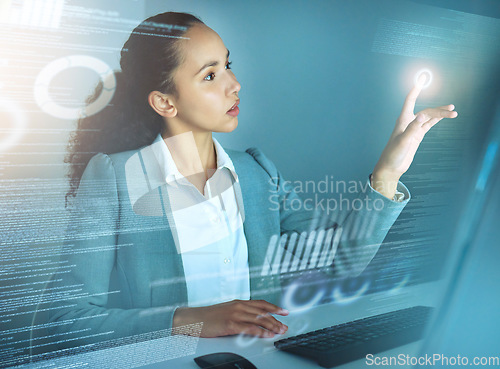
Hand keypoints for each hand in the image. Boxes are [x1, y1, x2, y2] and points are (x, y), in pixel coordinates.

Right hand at [172, 299, 288, 337]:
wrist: (193, 318)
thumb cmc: (208, 317)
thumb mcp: (226, 311)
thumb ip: (239, 313)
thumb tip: (250, 319)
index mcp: (238, 302)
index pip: (261, 303)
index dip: (274, 307)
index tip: (284, 311)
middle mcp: (239, 306)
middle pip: (263, 312)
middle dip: (276, 319)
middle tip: (284, 326)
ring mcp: (235, 314)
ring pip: (259, 320)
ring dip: (272, 326)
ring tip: (280, 331)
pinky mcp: (231, 324)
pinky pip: (250, 328)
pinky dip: (261, 332)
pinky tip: (267, 335)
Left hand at [372, 76, 457, 198]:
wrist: (391, 167)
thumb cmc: (393, 154)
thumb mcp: (403, 142)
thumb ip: (412, 128)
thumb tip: (423, 115)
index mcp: (402, 120)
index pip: (410, 100)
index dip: (416, 89)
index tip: (422, 78)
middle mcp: (408, 122)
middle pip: (426, 111)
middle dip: (439, 110)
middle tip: (453, 109)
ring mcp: (414, 129)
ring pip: (429, 117)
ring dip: (441, 114)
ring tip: (454, 112)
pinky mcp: (417, 136)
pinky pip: (429, 125)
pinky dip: (437, 120)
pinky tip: (445, 116)